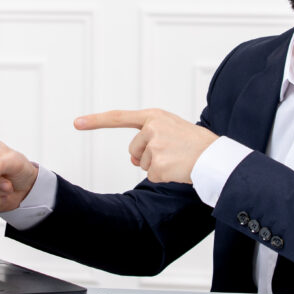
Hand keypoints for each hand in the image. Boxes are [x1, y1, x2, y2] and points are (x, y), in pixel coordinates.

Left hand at [74, 109, 217, 183]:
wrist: (215, 157)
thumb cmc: (195, 143)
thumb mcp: (171, 130)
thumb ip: (149, 138)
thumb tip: (133, 159)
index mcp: (154, 116)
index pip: (119, 117)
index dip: (96, 121)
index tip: (77, 122)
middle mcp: (152, 128)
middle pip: (133, 150)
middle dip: (147, 156)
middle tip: (172, 152)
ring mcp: (154, 146)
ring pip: (142, 164)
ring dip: (158, 166)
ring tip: (177, 158)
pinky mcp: (158, 165)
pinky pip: (152, 176)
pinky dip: (164, 176)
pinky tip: (178, 168)